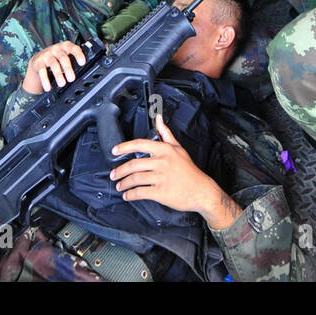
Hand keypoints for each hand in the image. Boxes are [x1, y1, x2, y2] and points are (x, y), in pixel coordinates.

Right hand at [23, 42, 87, 93]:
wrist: (38, 60)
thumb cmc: (56, 59)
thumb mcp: (65, 57)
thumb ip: (73, 62)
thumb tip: (83, 74)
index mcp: (65, 47)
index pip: (73, 48)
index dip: (78, 55)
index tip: (82, 63)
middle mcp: (56, 49)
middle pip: (63, 57)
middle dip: (68, 68)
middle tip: (72, 78)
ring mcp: (46, 55)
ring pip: (53, 64)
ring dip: (58, 75)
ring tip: (62, 84)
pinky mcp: (38, 62)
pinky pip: (42, 71)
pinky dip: (45, 80)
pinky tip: (48, 87)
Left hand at [110, 114, 241, 229]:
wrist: (202, 191)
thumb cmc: (189, 170)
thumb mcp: (179, 148)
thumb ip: (166, 133)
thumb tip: (158, 119)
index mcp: (165, 150)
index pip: (139, 144)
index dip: (124, 147)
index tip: (114, 151)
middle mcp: (162, 162)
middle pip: (133, 164)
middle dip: (120, 171)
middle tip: (114, 175)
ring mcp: (161, 177)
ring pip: (135, 179)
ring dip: (124, 184)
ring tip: (120, 186)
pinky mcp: (161, 192)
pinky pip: (140, 192)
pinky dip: (131, 195)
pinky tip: (128, 195)